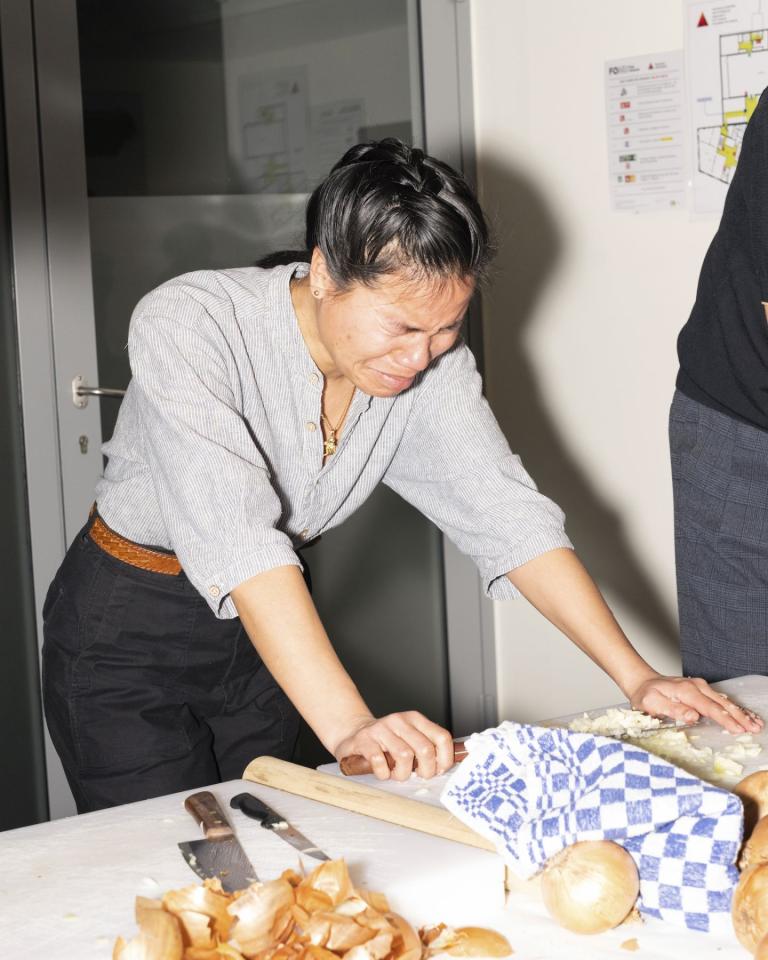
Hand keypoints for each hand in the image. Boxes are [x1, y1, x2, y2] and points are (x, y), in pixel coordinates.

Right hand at [333, 711, 455, 780]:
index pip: (441, 737)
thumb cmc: (387, 741)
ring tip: (397, 773)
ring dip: (402, 774)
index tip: (439, 769)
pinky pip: (379, 761)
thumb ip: (428, 746)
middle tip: (417, 775)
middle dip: (425, 771)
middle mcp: (399, 720)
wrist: (354, 733)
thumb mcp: (410, 737)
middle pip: (425, 750)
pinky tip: (382, 771)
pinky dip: (383, 773)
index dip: (445, 758)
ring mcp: (381, 729)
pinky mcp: (364, 739)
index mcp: (415, 719)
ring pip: (404, 756)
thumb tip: (449, 765)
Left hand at [628, 674, 762, 733]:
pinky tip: (745, 715)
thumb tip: (693, 716)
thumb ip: (672, 710)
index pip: (710, 707)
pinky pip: (721, 699)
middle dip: (740, 716)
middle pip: (722, 703)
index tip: (738, 729)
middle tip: (754, 728)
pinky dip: (735, 708)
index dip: (725, 719)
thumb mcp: (652, 704)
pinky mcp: (702, 689)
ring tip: (756, 723)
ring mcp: (700, 686)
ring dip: (741, 712)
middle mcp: (696, 686)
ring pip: (725, 700)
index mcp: (686, 691)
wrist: (644, 683)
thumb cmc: (646, 696)